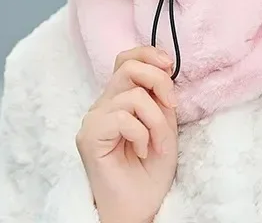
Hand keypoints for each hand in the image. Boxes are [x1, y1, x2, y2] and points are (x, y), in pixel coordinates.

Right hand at [76, 46, 177, 222]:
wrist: (140, 208)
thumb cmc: (151, 172)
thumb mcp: (164, 125)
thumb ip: (160, 98)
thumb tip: (165, 69)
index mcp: (119, 99)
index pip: (126, 59)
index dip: (148, 54)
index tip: (171, 66)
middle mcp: (103, 105)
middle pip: (128, 67)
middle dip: (159, 81)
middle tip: (172, 106)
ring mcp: (94, 119)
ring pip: (132, 95)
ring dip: (157, 121)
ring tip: (159, 146)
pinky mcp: (90, 136)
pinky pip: (123, 117)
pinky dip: (142, 134)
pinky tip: (142, 152)